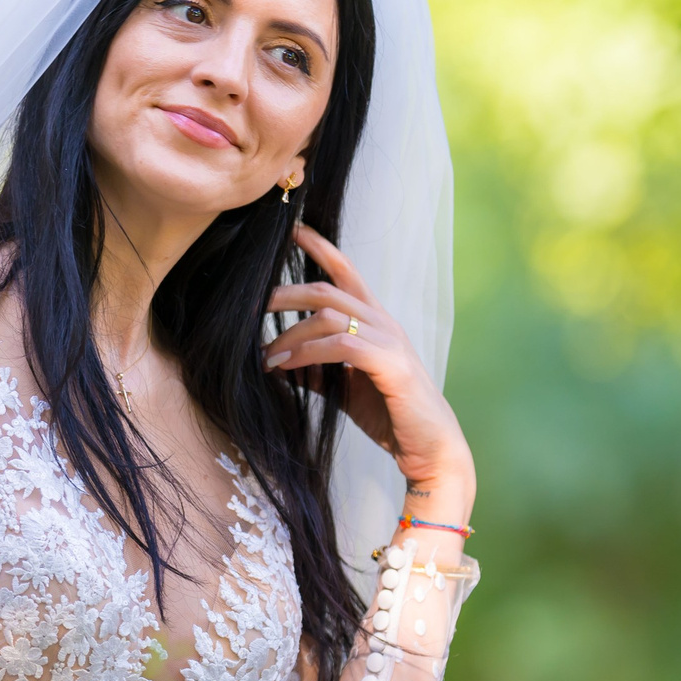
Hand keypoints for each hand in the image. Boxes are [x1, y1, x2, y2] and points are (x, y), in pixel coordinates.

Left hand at [262, 224, 475, 516]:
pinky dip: (308, 352)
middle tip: (250, 302)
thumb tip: (276, 360)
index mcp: (375, 321)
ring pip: (329, 315)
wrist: (430, 450)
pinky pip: (341, 346)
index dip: (319, 247)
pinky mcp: (391, 365)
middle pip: (327, 288)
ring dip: (290, 333)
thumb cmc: (389, 415)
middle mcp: (384, 323)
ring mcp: (390, 341)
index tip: (290, 230)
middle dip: (285, 291)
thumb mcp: (342, 386)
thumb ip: (314, 368)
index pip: (346, 272)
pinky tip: (286, 365)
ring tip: (265, 354)